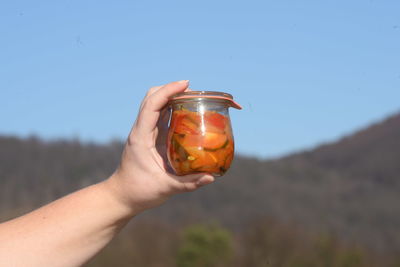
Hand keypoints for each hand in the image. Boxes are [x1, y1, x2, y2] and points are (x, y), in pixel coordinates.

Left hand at [105, 80, 214, 212]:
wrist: (121, 196)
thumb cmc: (139, 192)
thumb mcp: (165, 189)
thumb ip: (189, 183)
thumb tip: (212, 177)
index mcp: (141, 137)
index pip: (152, 105)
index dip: (168, 90)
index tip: (186, 84)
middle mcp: (141, 130)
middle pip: (152, 97)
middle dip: (171, 89)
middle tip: (194, 92)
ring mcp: (145, 132)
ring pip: (155, 104)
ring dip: (172, 97)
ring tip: (194, 99)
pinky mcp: (150, 137)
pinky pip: (161, 116)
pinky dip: (173, 109)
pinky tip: (188, 114)